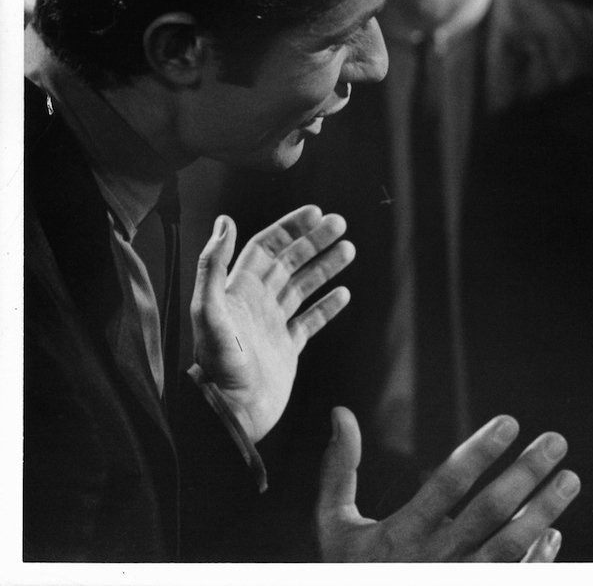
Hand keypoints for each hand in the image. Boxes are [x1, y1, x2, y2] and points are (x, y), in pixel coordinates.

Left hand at [190, 206, 354, 442]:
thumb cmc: (217, 366)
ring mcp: (273, 325)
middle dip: (314, 241)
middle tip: (340, 223)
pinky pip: (310, 321)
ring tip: (348, 250)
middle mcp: (256, 303)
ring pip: (303, 287)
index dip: (289, 228)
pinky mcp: (287, 349)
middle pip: (289, 261)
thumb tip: (224, 221)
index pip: (266, 247)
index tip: (315, 212)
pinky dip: (327, 306)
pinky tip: (343, 294)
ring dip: (325, 267)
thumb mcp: (209, 311)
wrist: (230, 414)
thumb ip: (213, 266)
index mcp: (238, 290)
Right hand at [316, 407, 579, 561]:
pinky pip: (512, 580)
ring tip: (570, 480)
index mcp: (400, 536)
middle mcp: (432, 561)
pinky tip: (555, 535)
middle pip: (488, 512)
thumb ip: (339, 471)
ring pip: (508, 547)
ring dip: (543, 512)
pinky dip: (537, 560)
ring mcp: (455, 584)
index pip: (448, 484)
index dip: (480, 451)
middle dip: (525, 473)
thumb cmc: (345, 574)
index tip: (510, 422)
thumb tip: (341, 413)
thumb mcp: (334, 528)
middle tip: (556, 442)